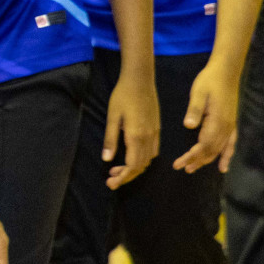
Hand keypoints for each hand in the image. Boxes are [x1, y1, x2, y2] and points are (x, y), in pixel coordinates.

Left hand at [103, 69, 159, 188]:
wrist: (140, 80)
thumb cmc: (122, 96)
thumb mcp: (112, 117)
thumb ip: (110, 139)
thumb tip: (107, 159)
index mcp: (136, 136)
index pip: (132, 165)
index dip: (123, 177)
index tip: (111, 183)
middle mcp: (148, 138)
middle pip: (141, 166)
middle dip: (127, 176)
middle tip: (111, 180)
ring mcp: (155, 133)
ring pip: (148, 160)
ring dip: (134, 168)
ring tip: (117, 170)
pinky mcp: (157, 129)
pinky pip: (153, 151)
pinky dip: (142, 159)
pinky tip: (131, 157)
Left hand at [175, 56, 240, 172]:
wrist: (226, 72)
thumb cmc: (209, 81)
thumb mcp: (199, 93)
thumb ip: (195, 110)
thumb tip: (189, 126)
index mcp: (217, 121)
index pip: (204, 145)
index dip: (192, 156)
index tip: (179, 164)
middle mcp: (226, 127)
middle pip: (211, 151)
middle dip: (196, 161)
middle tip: (181, 168)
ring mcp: (230, 126)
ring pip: (219, 150)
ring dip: (206, 161)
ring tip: (193, 169)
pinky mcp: (231, 124)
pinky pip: (230, 145)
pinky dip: (226, 157)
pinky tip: (223, 167)